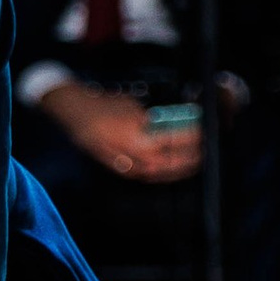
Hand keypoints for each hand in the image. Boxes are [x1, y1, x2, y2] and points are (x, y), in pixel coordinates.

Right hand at [40, 80, 202, 182]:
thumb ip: (155, 118)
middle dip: (191, 157)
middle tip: (204, 149)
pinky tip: (170, 166)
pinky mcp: (122, 170)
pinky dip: (163, 171)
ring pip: (161, 173)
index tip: (203, 130)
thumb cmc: (103, 105)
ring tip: (192, 160)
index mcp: (140, 139)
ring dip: (179, 168)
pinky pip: (148, 175)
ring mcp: (127, 167)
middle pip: (172, 163)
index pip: (175, 141)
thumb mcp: (133, 106)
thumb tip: (176, 122)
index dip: (192, 136)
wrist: (74, 114)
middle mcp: (135, 158)